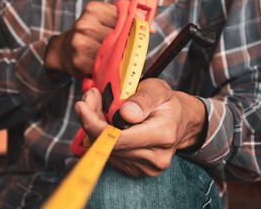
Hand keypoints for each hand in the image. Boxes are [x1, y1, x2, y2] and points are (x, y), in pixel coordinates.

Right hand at [44, 1, 156, 80]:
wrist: (62, 51)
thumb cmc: (89, 34)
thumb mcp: (105, 18)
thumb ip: (127, 19)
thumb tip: (151, 28)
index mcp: (93, 10)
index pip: (124, 17)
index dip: (136, 26)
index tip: (145, 31)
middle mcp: (85, 25)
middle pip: (120, 37)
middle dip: (128, 44)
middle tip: (131, 49)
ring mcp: (81, 44)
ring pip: (113, 53)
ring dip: (119, 57)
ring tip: (115, 56)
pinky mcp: (79, 62)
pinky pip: (104, 66)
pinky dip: (108, 67)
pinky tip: (105, 64)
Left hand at [74, 79, 205, 176]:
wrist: (179, 121)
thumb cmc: (167, 103)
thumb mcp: (158, 90)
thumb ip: (142, 100)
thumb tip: (125, 113)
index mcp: (163, 135)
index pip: (119, 138)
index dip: (94, 123)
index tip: (82, 105)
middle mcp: (155, 157)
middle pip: (108, 145)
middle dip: (90, 120)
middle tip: (88, 99)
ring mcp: (145, 168)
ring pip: (105, 150)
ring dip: (94, 128)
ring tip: (97, 107)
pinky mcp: (135, 170)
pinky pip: (109, 154)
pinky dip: (101, 138)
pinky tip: (105, 122)